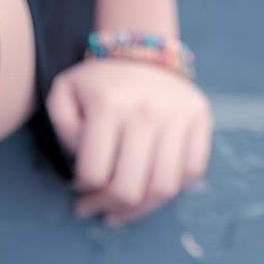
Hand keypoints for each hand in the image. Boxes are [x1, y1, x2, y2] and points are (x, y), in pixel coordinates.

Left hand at [46, 56, 213, 227]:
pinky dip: (172, 190)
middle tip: (95, 210)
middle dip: (106, 208)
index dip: (82, 190)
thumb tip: (83, 166)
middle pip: (129, 189)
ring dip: (139, 211)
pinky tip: (150, 190)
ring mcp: (177, 116)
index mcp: (109, 105)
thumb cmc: (98, 83)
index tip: (77, 190)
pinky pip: (191, 172)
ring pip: (163, 188)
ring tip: (121, 213)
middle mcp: (146, 112)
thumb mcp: (65, 92)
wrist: (142, 50)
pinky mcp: (200, 119)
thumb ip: (63, 128)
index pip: (94, 174)